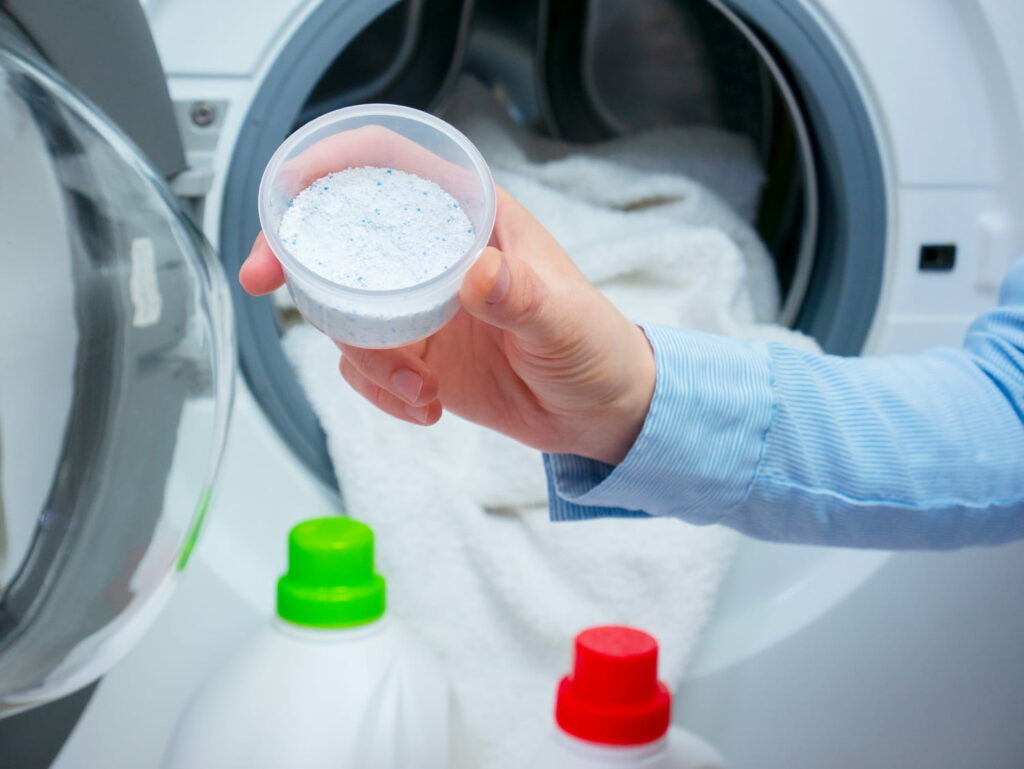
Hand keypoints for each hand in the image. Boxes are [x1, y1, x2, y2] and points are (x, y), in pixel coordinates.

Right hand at [241, 149, 654, 465]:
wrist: (597, 413)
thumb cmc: (596, 346)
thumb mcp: (567, 320)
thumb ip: (524, 296)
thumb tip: (478, 274)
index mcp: (472, 218)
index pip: (392, 164)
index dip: (333, 161)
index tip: (288, 187)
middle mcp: (436, 254)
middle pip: (343, 233)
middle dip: (297, 255)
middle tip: (265, 281)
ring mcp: (420, 305)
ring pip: (346, 309)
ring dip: (363, 354)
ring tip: (418, 390)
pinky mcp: (414, 354)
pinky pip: (365, 364)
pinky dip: (379, 391)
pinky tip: (425, 409)